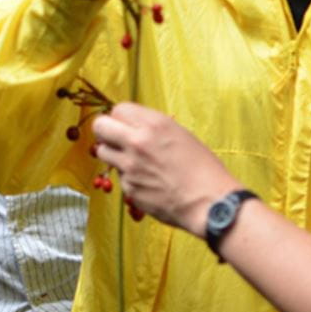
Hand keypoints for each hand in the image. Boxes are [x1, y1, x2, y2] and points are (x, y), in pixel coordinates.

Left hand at [92, 102, 239, 236]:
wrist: (210, 202)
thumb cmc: (203, 168)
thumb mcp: (181, 135)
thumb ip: (153, 128)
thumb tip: (135, 126)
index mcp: (154, 124)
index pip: (118, 109)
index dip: (121, 117)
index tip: (126, 124)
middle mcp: (137, 142)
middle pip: (100, 126)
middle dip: (106, 130)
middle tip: (115, 138)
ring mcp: (130, 166)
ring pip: (102, 151)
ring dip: (112, 153)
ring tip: (131, 159)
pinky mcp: (128, 188)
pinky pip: (119, 176)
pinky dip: (128, 176)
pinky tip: (146, 180)